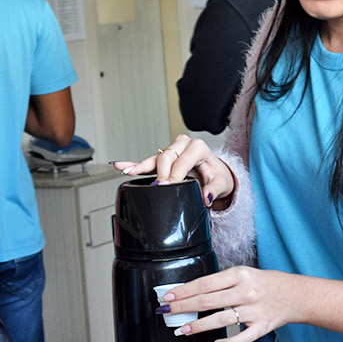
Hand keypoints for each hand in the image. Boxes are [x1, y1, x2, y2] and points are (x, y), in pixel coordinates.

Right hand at [114, 137, 235, 206]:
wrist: (215, 175)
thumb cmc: (217, 177)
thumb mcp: (222, 183)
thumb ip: (214, 189)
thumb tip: (205, 197)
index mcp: (198, 147)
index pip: (182, 161)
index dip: (175, 175)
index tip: (168, 186)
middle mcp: (183, 145)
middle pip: (166, 157)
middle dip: (160, 173)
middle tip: (158, 187)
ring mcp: (172, 150)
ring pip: (154, 158)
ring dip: (139, 166)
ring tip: (126, 171)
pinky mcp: (163, 159)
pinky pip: (147, 162)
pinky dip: (134, 165)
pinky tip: (120, 166)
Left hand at [160, 266, 303, 341]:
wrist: (296, 295)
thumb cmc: (268, 284)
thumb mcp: (245, 274)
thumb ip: (222, 283)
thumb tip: (192, 294)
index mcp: (241, 275)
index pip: (205, 283)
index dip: (183, 291)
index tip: (168, 296)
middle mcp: (246, 292)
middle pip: (207, 301)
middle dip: (182, 307)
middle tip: (166, 312)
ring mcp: (254, 311)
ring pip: (219, 320)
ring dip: (197, 326)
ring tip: (182, 330)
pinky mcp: (261, 328)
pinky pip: (240, 339)